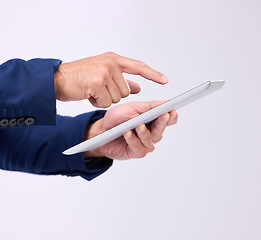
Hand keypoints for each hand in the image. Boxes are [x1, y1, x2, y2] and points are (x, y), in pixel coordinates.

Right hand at [54, 52, 168, 107]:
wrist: (57, 79)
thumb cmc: (80, 77)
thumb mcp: (103, 75)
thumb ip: (122, 80)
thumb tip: (138, 88)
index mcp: (113, 59)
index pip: (138, 66)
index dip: (153, 74)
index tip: (165, 80)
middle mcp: (110, 63)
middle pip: (126, 91)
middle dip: (113, 95)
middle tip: (98, 89)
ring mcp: (104, 72)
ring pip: (117, 98)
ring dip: (105, 99)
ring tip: (92, 91)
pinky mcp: (97, 83)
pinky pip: (107, 102)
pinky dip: (98, 103)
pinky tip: (88, 95)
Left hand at [84, 101, 177, 159]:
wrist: (101, 131)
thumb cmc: (117, 119)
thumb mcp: (132, 108)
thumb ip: (149, 106)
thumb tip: (166, 102)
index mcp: (152, 120)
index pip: (167, 119)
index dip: (172, 115)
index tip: (173, 110)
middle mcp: (151, 132)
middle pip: (161, 129)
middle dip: (162, 122)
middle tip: (164, 115)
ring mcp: (144, 143)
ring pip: (150, 139)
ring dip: (144, 132)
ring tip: (139, 125)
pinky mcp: (136, 152)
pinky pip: (138, 147)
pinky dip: (132, 139)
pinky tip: (128, 133)